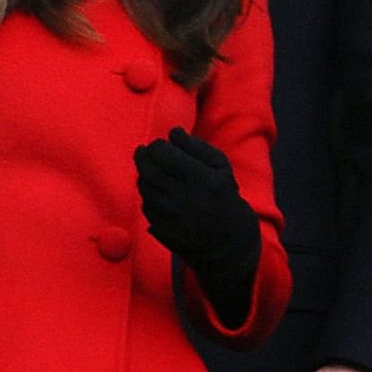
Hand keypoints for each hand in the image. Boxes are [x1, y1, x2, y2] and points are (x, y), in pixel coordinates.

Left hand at [134, 128, 257, 268]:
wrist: (228, 239)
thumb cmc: (222, 193)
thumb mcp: (219, 166)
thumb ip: (196, 146)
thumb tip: (172, 132)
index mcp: (202, 179)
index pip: (163, 152)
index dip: (157, 145)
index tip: (160, 145)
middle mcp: (185, 199)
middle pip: (148, 169)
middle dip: (143, 156)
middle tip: (144, 151)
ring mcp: (172, 218)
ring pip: (144, 188)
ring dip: (145, 176)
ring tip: (154, 172)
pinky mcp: (163, 232)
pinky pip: (146, 207)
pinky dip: (149, 197)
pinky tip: (160, 194)